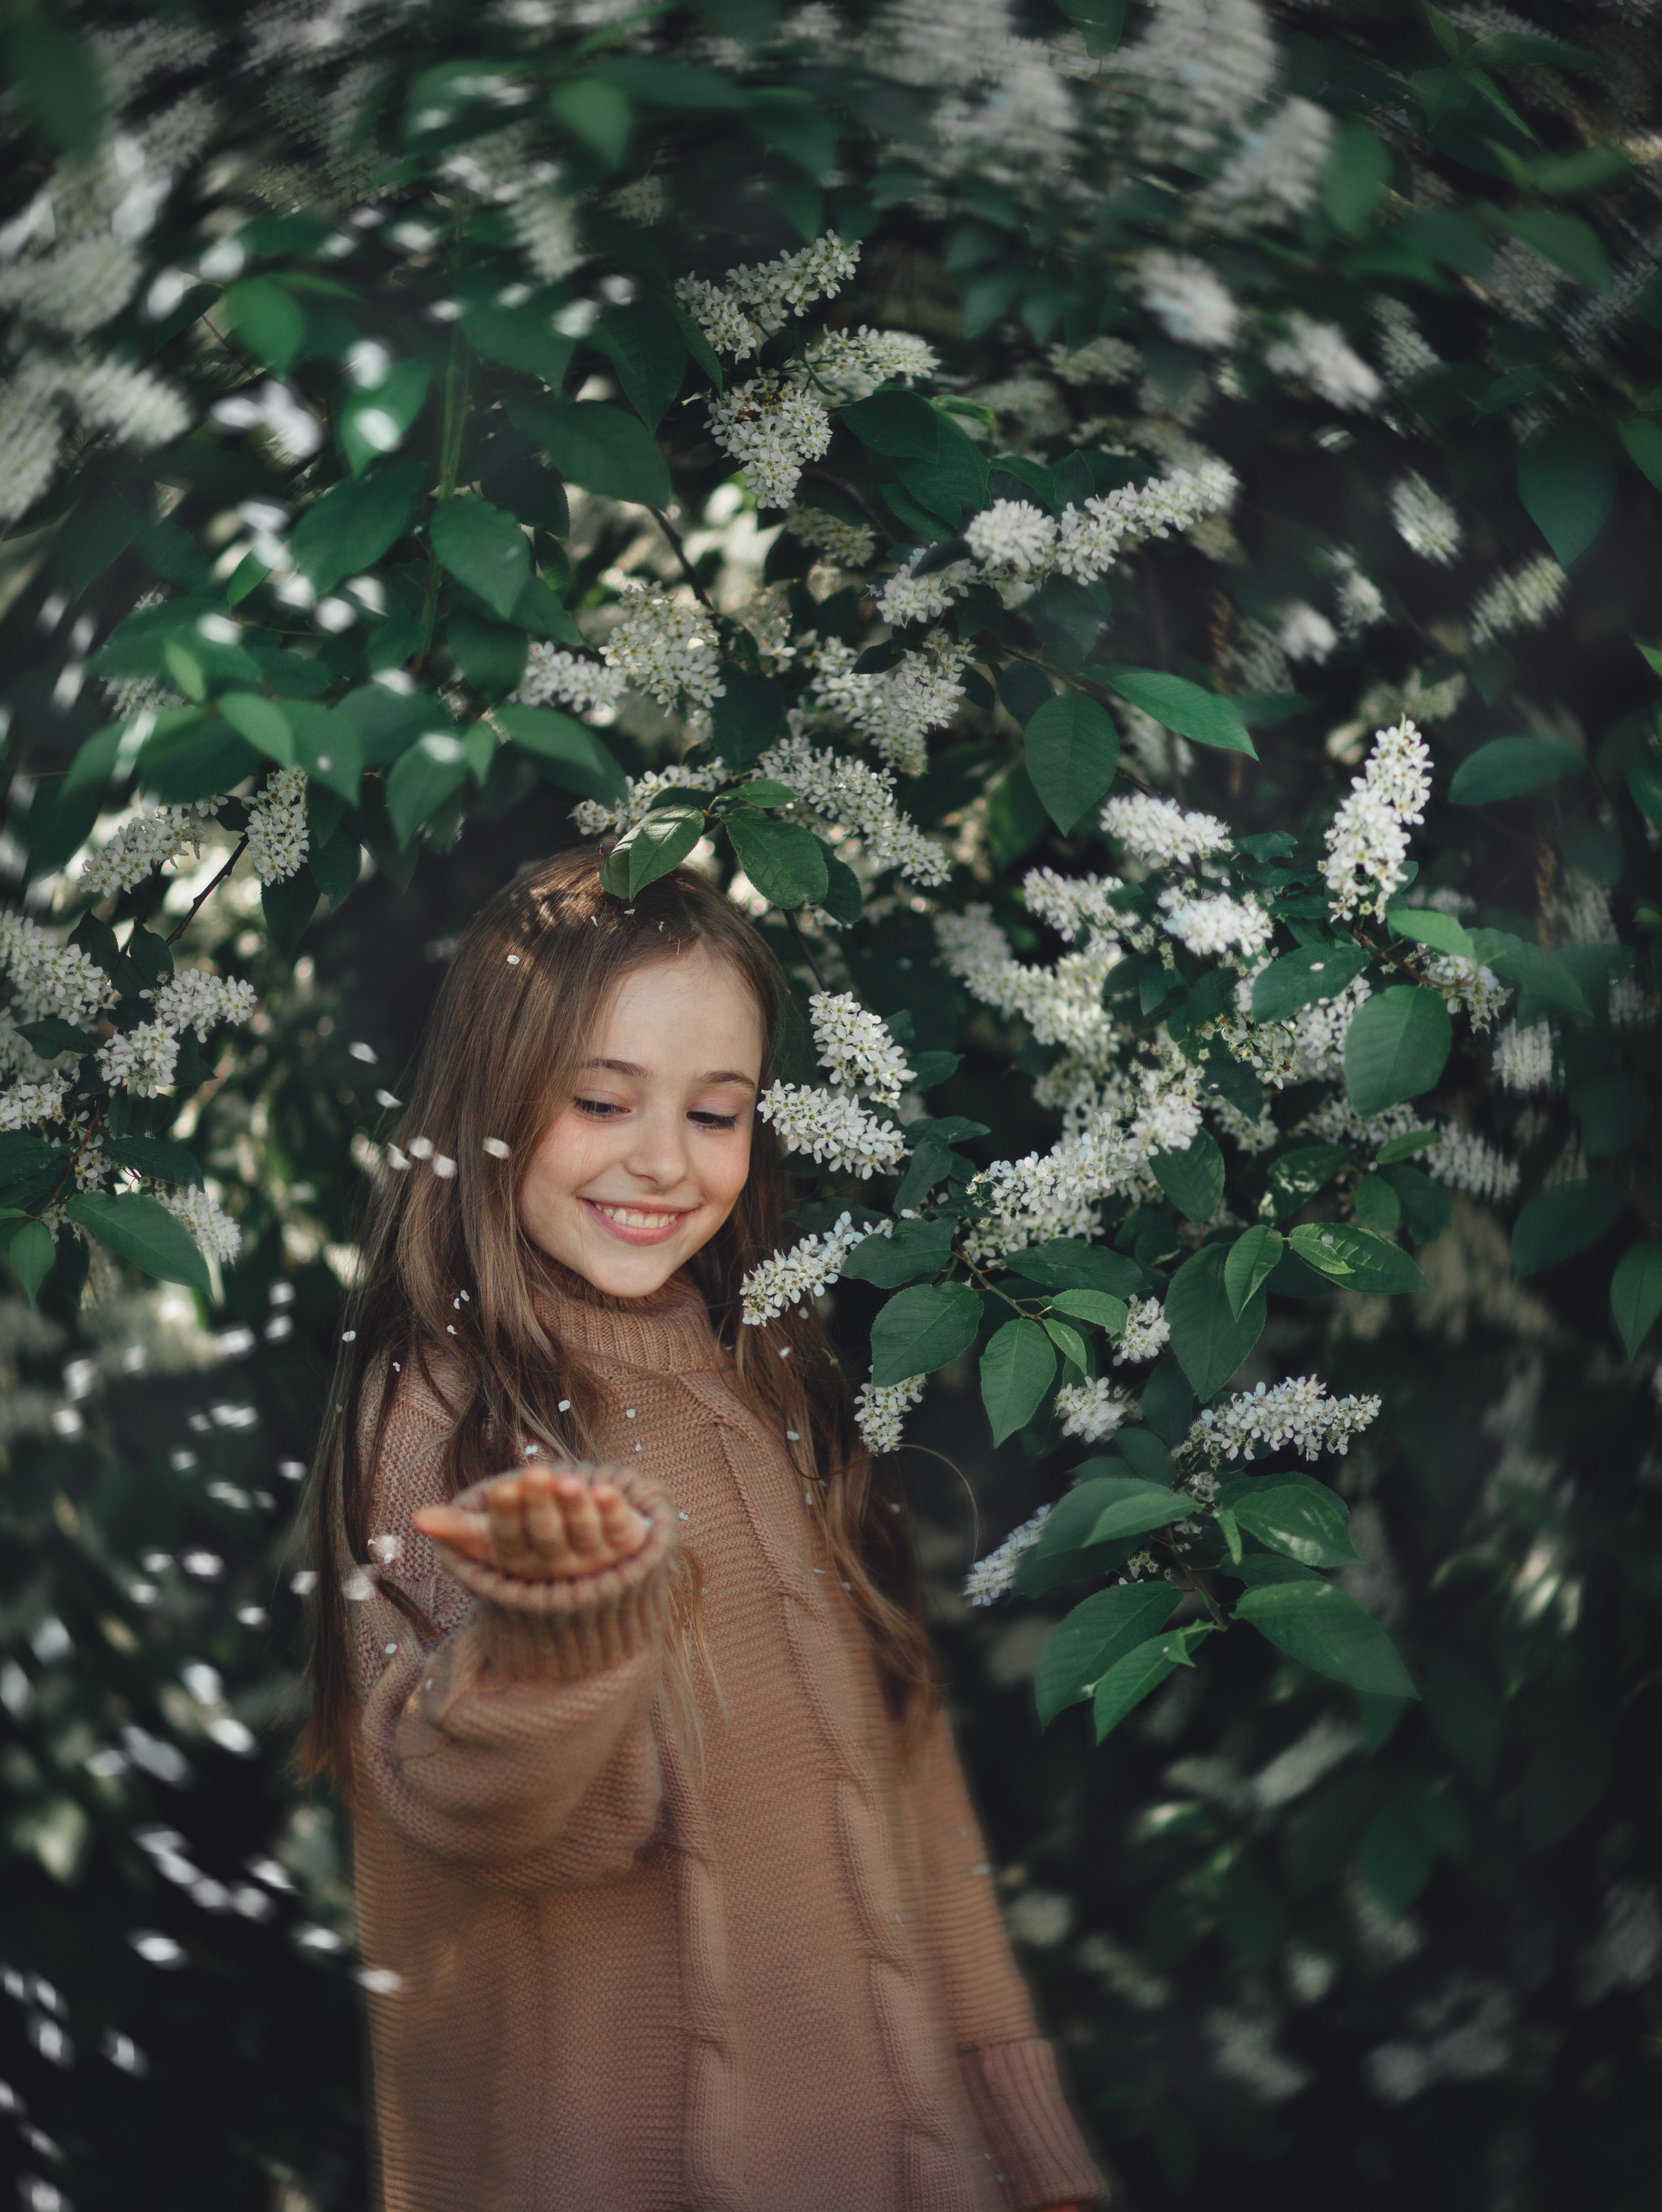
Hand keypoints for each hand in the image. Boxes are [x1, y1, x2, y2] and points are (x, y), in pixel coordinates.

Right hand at [413, 1468, 647, 1582]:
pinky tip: (607, 1489)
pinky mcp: (623, 1545)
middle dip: (540, 1505)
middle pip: (547, 1535)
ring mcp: (591, 1558)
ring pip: (582, 1533)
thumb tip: (417, 1519)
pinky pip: (617, 1529)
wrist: (593, 1572)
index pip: (510, 1542)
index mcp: (520, 1562)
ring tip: (567, 1479)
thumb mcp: (492, 1537)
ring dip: (575, 1507)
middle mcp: (555, 1564)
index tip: (502, 1489)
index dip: (507, 1517)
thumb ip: (459, 1528)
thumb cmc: (530, 1541)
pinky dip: (612, 1511)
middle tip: (534, 1474)